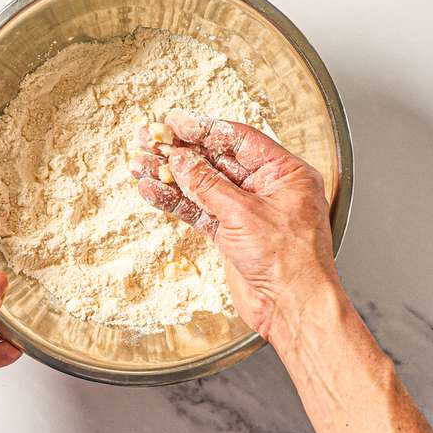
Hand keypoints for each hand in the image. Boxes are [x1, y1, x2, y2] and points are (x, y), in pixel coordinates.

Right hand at [131, 110, 339, 342]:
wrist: (293, 309)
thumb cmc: (290, 263)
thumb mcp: (245, 214)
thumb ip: (209, 185)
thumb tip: (181, 159)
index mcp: (287, 174)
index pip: (241, 140)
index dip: (205, 129)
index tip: (174, 122)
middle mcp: (269, 190)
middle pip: (219, 160)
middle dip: (182, 151)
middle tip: (150, 139)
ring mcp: (249, 213)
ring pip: (204, 187)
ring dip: (172, 176)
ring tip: (139, 163)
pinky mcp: (233, 236)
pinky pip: (201, 212)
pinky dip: (176, 203)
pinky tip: (151, 190)